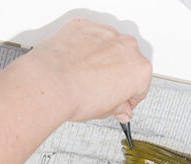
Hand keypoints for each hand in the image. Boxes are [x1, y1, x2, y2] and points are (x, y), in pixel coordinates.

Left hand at [23, 18, 151, 122]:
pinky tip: (76, 63)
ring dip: (101, 59)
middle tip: (102, 90)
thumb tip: (121, 109)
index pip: (140, 86)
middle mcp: (126, 47)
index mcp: (139, 69)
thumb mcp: (106, 110)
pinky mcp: (83, 26)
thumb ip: (119, 107)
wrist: (49, 83)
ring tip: (85, 76)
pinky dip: (84, 47)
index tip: (121, 101)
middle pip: (126, 62)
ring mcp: (105, 33)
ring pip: (108, 47)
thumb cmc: (78, 96)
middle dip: (117, 75)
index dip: (129, 97)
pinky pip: (88, 37)